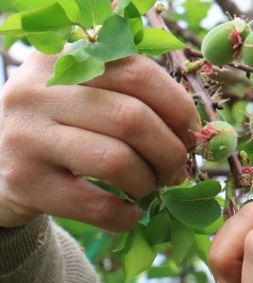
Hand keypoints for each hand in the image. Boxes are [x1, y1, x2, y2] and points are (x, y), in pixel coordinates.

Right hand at [0, 52, 199, 230]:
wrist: (1, 166)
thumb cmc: (66, 128)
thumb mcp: (90, 96)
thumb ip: (137, 98)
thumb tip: (194, 134)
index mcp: (64, 58)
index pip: (139, 73)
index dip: (178, 109)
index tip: (190, 134)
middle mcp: (38, 90)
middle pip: (132, 119)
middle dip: (170, 153)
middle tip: (175, 170)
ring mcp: (26, 136)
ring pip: (117, 162)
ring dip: (149, 183)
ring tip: (149, 188)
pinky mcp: (25, 182)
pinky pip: (97, 206)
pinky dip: (126, 215)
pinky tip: (129, 212)